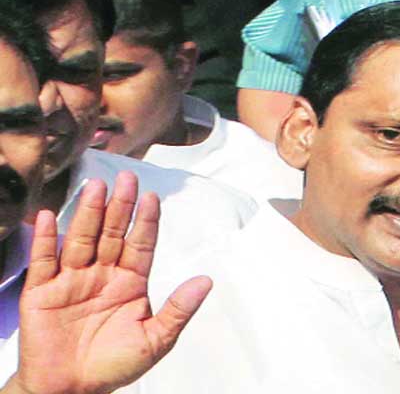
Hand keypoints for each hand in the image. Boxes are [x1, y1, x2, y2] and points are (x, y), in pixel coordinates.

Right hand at [4, 172, 211, 393]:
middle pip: (113, 234)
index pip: (141, 244)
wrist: (71, 391)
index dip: (147, 222)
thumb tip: (206, 280)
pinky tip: (49, 217)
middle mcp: (103, 274)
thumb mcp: (155, 340)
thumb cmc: (114, 365)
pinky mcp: (42, 292)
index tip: (153, 197)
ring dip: (89, 214)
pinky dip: (45, 240)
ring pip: (82, 239)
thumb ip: (178, 309)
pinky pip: (44, 261)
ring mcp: (72, 280)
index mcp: (131, 282)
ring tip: (97, 187)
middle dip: (121, 207)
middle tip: (127, 178)